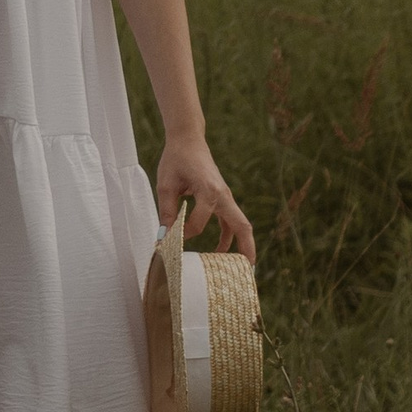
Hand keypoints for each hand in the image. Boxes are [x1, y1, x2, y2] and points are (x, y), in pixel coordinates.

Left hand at [156, 140, 254, 263]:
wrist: (188, 140)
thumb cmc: (176, 159)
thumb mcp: (166, 184)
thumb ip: (166, 210)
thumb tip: (164, 237)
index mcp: (209, 190)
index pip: (199, 223)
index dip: (184, 234)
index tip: (170, 239)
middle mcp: (222, 195)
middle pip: (241, 226)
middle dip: (245, 249)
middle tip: (246, 272)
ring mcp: (225, 196)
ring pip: (240, 225)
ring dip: (239, 245)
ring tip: (234, 268)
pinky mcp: (222, 197)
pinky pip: (230, 220)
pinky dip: (228, 236)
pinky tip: (220, 250)